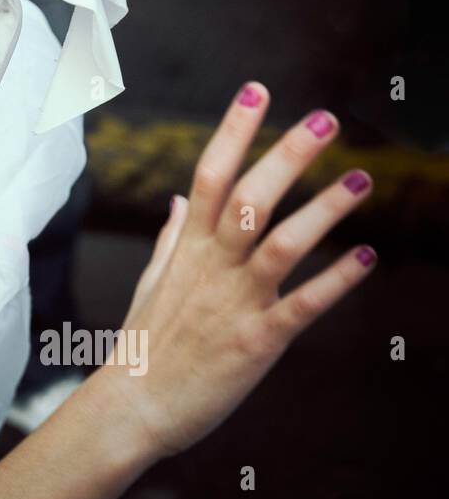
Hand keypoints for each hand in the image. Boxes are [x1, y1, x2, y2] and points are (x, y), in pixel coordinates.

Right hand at [95, 82, 376, 459]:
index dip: (234, 130)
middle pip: (248, 197)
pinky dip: (335, 281)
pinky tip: (367, 258)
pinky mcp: (254, 340)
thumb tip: (180, 200)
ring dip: (323, 209)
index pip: (209, 174)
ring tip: (361, 178)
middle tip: (325, 119)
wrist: (131, 408)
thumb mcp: (151, 284)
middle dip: (286, 154)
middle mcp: (211, 267)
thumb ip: (172, 238)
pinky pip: (301, 305)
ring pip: (280, 243)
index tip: (256, 90)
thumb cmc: (143, 347)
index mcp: (187, 249)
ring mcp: (233, 302)